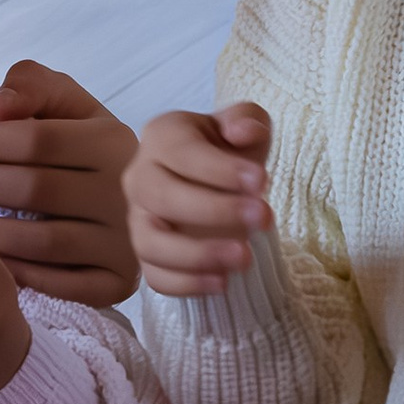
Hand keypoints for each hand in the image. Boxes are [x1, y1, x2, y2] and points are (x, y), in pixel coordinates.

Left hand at [0, 59, 134, 306]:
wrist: (138, 200)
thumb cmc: (83, 146)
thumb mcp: (66, 104)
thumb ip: (31, 86)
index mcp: (112, 143)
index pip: (40, 140)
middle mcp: (123, 195)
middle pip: (36, 190)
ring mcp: (123, 244)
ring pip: (42, 242)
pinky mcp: (115, 284)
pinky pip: (58, 285)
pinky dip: (13, 272)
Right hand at [126, 102, 273, 298]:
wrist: (219, 186)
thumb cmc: (230, 152)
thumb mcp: (245, 127)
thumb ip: (248, 118)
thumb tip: (243, 131)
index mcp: (161, 136)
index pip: (181, 151)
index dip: (220, 169)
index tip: (262, 181)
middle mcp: (140, 177)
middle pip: (160, 196)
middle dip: (214, 210)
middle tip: (263, 217)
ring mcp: (139, 220)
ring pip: (150, 242)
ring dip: (197, 254)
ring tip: (245, 257)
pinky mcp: (148, 257)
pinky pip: (155, 276)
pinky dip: (186, 284)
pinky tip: (223, 282)